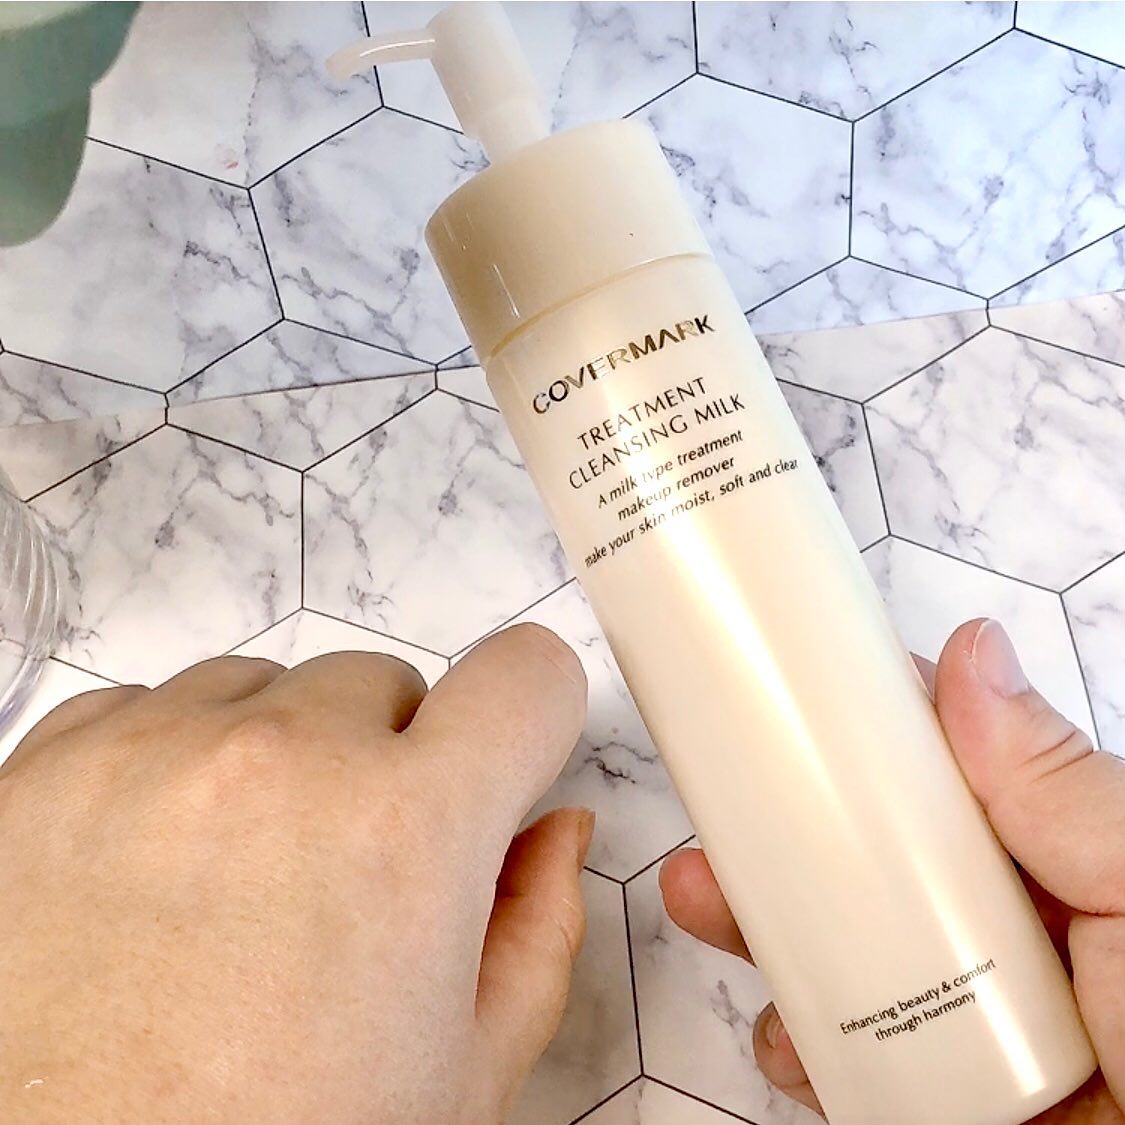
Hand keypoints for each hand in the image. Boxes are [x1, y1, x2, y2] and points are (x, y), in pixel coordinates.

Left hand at [0, 625, 591, 1122]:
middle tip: (350, 876)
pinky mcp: (52, 766)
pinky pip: (157, 706)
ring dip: (281, 759)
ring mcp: (154, 752)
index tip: (505, 758)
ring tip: (243, 883)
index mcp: (405, 832)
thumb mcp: (458, 1076)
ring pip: (271, 687)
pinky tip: (164, 871)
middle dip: (392, 763)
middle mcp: (281, 762)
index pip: (527, 675)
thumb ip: (538, 928)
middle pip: (388, 684)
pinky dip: (180, 764)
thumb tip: (549, 831)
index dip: (531, 720)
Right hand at [661, 618, 1124, 1123]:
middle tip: (720, 814)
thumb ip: (1057, 789)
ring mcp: (976, 1027)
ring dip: (768, 932)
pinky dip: (803, 1049)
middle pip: (877, 872)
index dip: (869, 741)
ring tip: (702, 902)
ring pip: (850, 962)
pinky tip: (783, 1038)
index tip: (792, 704)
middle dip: (787, 838)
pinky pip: (855, 1069)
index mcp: (1062, 866)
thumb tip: (971, 652)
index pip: (951, 782)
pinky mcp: (947, 1103)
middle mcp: (1013, 940)